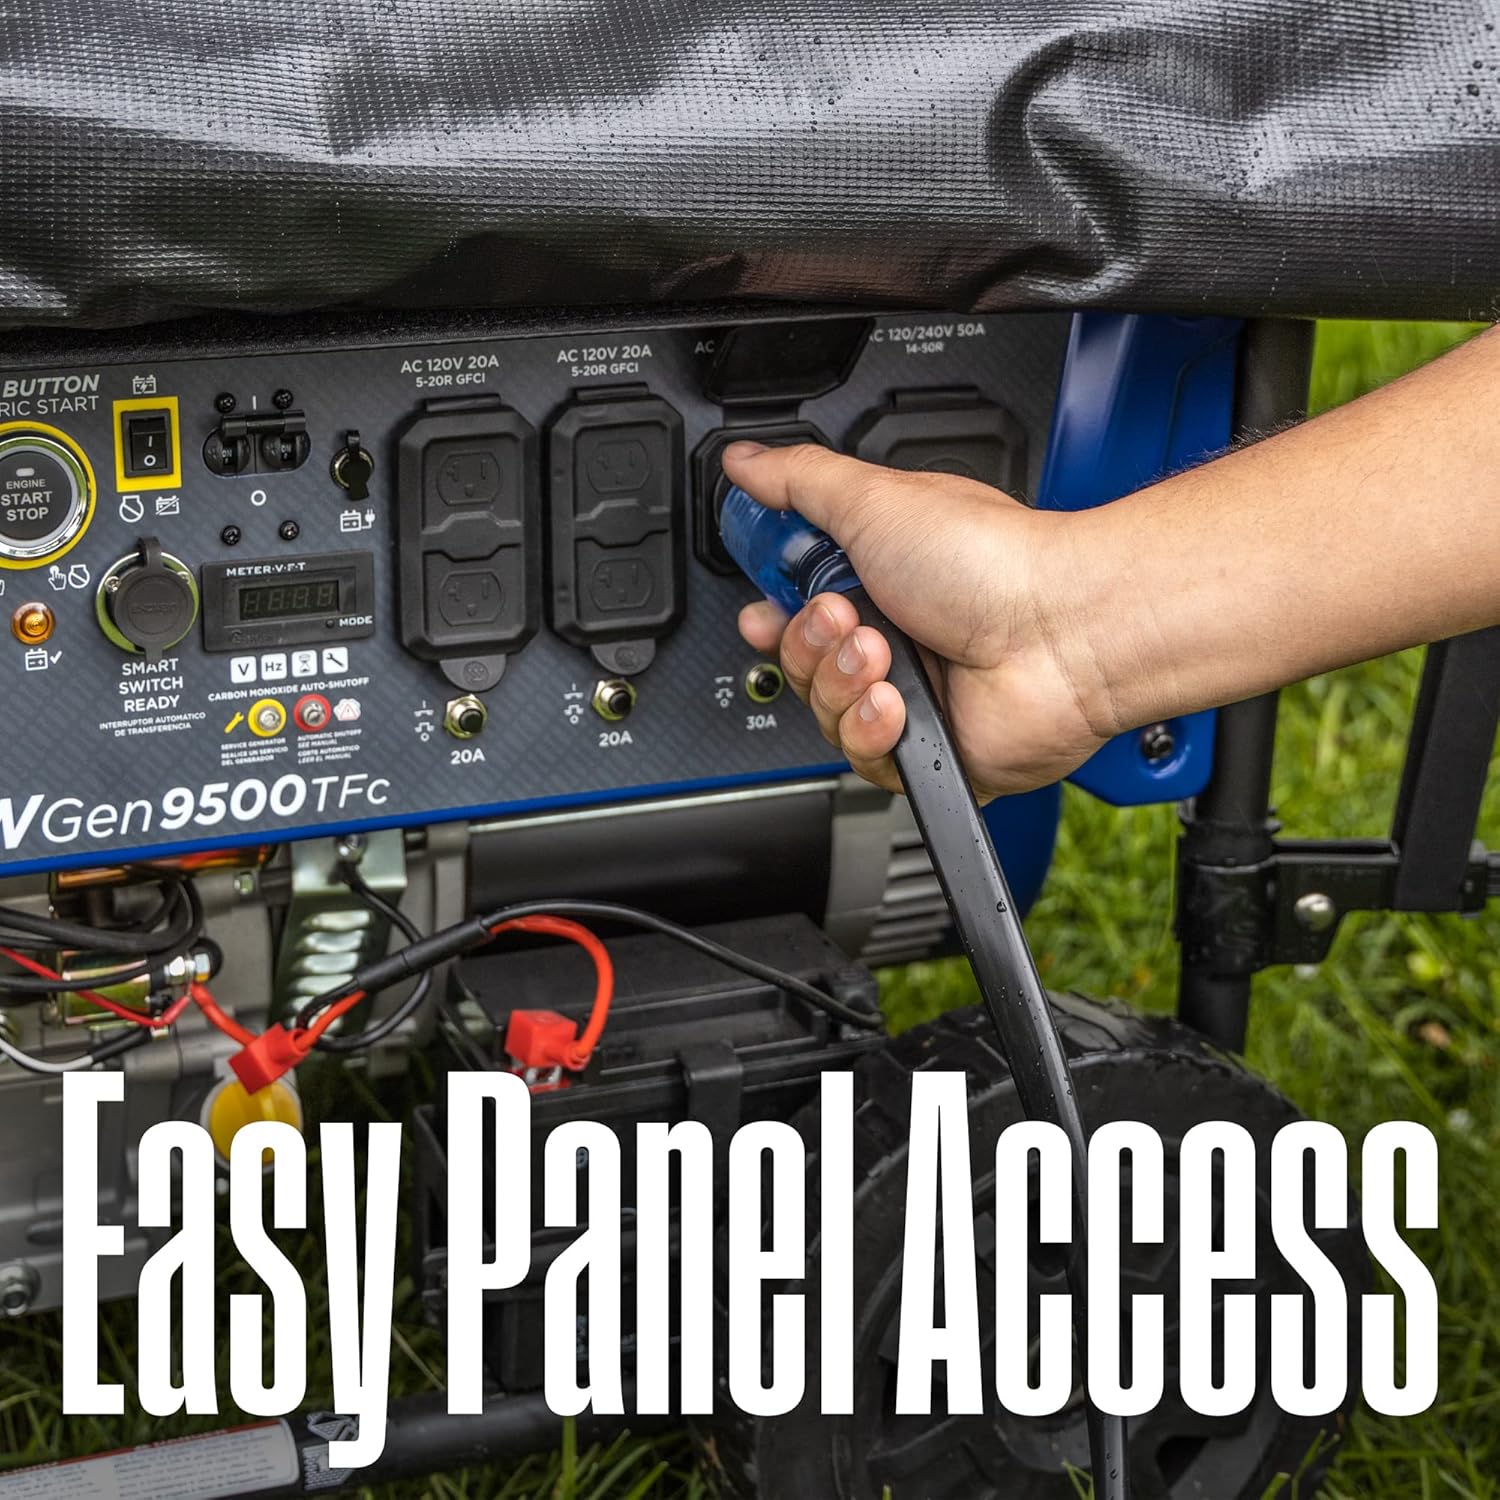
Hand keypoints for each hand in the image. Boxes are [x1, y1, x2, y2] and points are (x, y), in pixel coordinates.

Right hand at [722, 442, 1120, 798]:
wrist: (1061, 632)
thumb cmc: (994, 562)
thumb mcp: (876, 500)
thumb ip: (799, 481)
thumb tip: (746, 463)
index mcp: (878, 578)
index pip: (794, 608)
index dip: (772, 615)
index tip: (764, 609)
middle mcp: (895, 638)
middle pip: (800, 666)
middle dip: (809, 644)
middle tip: (846, 619)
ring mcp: (912, 698)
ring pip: (823, 714)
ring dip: (842, 682)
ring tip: (882, 655)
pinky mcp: (927, 752)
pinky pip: (862, 759)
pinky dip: (872, 729)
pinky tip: (899, 702)